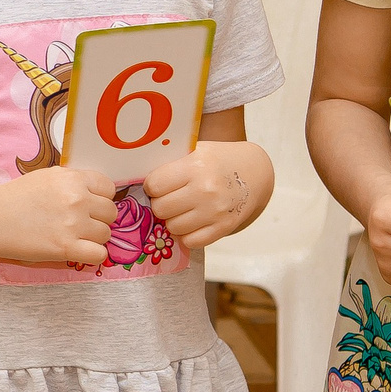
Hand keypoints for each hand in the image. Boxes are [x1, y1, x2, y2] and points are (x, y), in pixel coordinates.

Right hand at [0, 166, 117, 267]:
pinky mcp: (66, 248)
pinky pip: (99, 254)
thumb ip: (73, 182)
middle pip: (110, 212)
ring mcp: (73, 224)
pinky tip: (76, 250)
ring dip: (93, 238)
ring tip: (72, 236)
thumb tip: (97, 193)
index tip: (88, 205)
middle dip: (98, 219)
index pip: (108, 188)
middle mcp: (76, 198)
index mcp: (72, 178)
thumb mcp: (47, 177)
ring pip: (106, 234)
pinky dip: (91, 255)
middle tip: (79, 223)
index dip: (100, 198)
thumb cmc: (15, 197)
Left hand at [145, 140, 268, 248]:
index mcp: (195, 166)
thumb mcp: (195, 150)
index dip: (152, 186)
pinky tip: (193, 221)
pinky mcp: (224, 228)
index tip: (159, 184)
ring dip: (173, 220)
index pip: (154, 185)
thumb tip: (135, 176)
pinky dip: (187, 234)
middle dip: (161, 204)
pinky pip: (190, 241)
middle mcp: (205, 189)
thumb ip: (170, 163)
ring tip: (183, 209)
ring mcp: (215, 211)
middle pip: (160, 208)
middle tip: (170, 198)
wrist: (255, 172)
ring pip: (173, 227)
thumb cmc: (217, 160)